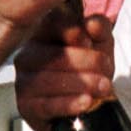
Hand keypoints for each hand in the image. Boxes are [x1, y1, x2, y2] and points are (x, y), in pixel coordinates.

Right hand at [14, 9, 115, 130]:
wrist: (86, 106)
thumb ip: (100, 29)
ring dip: (81, 83)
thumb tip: (92, 24)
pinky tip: (86, 102)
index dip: (72, 32)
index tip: (90, 43)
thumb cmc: (89, 69)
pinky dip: (68, 104)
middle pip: (52, 55)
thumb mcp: (100, 45)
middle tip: (107, 69)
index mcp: (42, 33)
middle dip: (85, 61)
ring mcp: (23, 81)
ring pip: (48, 80)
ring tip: (104, 87)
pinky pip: (45, 105)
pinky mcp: (26, 106)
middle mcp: (27, 55)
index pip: (51, 24)